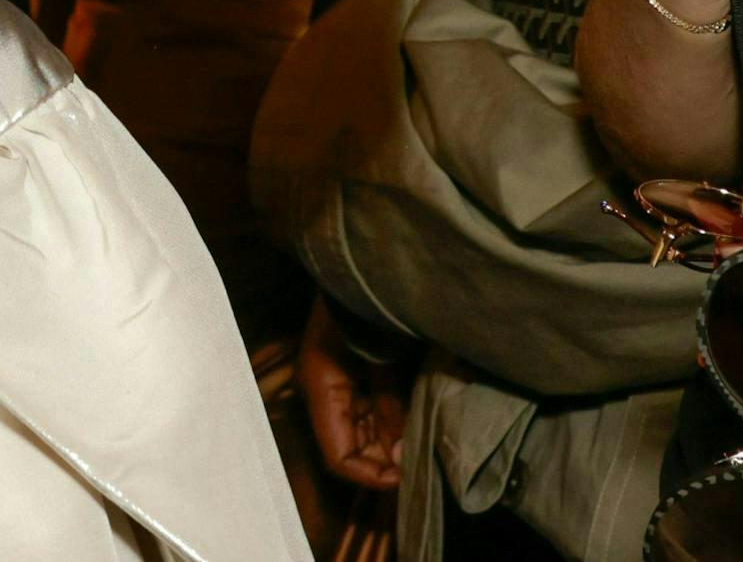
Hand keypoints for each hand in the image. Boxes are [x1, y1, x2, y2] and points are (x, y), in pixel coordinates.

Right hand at [295, 296, 405, 492]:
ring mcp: (337, 385)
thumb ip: (388, 406)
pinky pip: (367, 415)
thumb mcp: (382, 358)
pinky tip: (412, 424)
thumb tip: (401, 455)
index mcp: (321, 388)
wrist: (364, 265)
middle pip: (349, 448)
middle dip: (383, 461)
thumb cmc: (367, 306)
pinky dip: (389, 426)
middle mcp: (323, 393)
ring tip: (420, 444)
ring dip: (388, 444)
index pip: (337, 456)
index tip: (408, 476)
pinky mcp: (351, 377)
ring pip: (360, 435)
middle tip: (421, 461)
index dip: (370, 475)